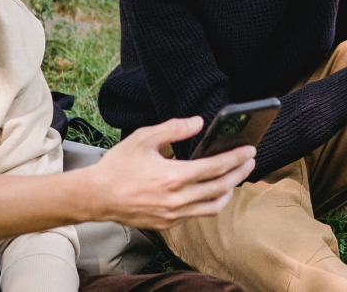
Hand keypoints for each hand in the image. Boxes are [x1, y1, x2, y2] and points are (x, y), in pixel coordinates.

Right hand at [75, 116, 255, 228]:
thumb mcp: (143, 138)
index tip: (250, 150)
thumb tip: (199, 123)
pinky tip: (211, 191)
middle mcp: (177, 200)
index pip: (216, 167)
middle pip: (220, 188)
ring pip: (213, 207)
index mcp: (173, 177)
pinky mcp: (167, 224)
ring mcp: (173, 215)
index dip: (236, 158)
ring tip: (234, 177)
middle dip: (239, 173)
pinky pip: (197, 214)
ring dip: (228, 191)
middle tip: (250, 161)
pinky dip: (210, 202)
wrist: (96, 197)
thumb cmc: (118, 166)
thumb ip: (174, 129)